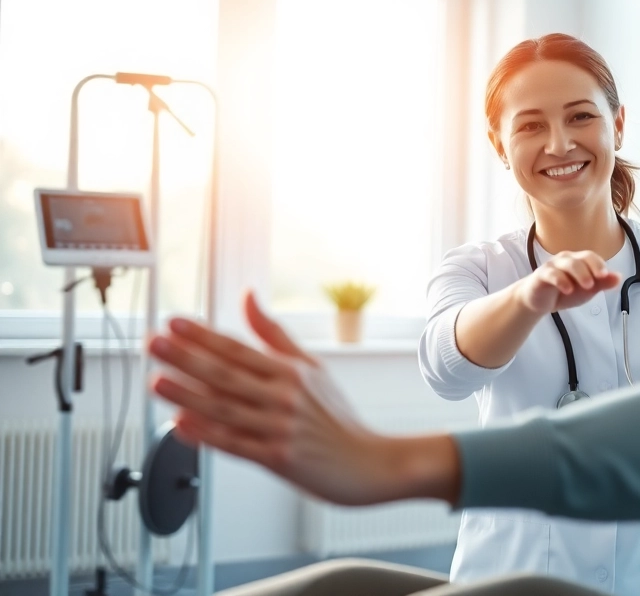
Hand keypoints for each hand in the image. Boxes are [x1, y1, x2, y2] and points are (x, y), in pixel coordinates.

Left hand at [148, 292, 457, 505]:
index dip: (204, 335)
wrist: (366, 463)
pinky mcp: (277, 459)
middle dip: (186, 358)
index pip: (239, 349)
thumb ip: (274, 334)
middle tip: (154, 344)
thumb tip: (248, 297)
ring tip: (157, 381)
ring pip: (225, 409)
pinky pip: (234, 444)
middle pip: (227, 375)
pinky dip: (205, 434)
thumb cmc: (336, 417)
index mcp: (292, 372)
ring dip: (187, 394)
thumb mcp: (312, 367)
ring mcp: (280, 429)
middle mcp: (285, 398)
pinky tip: (180, 424)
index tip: (174, 323)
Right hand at [515, 250, 621, 314]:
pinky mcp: (541, 275)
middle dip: (591, 269)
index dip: (599, 264)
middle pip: (581, 258)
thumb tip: (618, 277)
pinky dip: (561, 280)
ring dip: (579, 273)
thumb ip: (601, 284)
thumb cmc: (563, 292)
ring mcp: (553, 266)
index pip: (591, 257)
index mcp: (578, 261)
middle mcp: (566, 260)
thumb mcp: (586, 291)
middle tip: (596, 281)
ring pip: (568, 264)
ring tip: (587, 286)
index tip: (605, 275)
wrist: (537, 301)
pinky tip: (568, 289)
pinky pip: (551, 273)